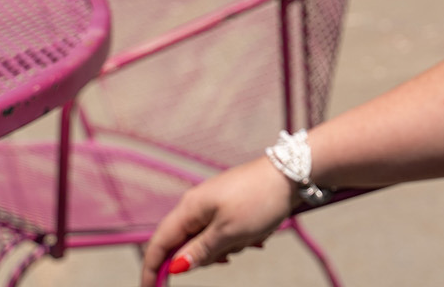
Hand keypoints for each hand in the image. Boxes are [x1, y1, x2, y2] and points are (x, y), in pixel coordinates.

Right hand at [139, 156, 298, 285]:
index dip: (152, 270)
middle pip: (184, 244)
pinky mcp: (229, 204)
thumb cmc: (259, 200)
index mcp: (189, 209)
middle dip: (207, 256)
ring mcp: (213, 203)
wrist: (291, 172)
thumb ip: (200, 251)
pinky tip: (257, 235)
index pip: (159, 244)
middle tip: (232, 251)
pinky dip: (238, 239)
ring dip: (228, 247)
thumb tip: (175, 267)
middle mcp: (196, 205)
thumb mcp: (229, 233)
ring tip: (251, 237)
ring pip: (208, 241)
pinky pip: (224, 232)